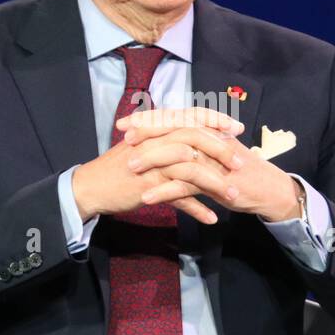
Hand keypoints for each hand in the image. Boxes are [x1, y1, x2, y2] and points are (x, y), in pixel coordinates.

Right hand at [71, 108, 243, 225]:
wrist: (92, 185)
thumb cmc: (121, 165)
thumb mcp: (145, 144)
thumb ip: (168, 137)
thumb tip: (195, 135)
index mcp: (157, 128)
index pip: (191, 115)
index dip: (216, 120)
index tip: (237, 128)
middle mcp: (155, 141)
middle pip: (194, 139)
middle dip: (222, 150)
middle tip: (241, 162)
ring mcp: (152, 164)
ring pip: (190, 169)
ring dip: (215, 183)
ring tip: (233, 196)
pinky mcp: (148, 187)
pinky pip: (178, 197)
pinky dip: (196, 209)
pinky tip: (211, 218)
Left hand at [119, 107, 302, 221]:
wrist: (268, 190)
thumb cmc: (239, 173)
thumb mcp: (216, 153)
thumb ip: (195, 144)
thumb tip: (167, 138)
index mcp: (209, 130)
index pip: (175, 118)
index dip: (149, 119)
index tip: (125, 123)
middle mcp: (211, 139)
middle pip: (174, 129)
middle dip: (147, 132)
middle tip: (123, 138)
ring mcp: (214, 160)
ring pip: (178, 155)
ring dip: (152, 161)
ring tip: (129, 168)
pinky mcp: (217, 182)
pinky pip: (186, 185)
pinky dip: (165, 191)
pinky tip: (147, 198)